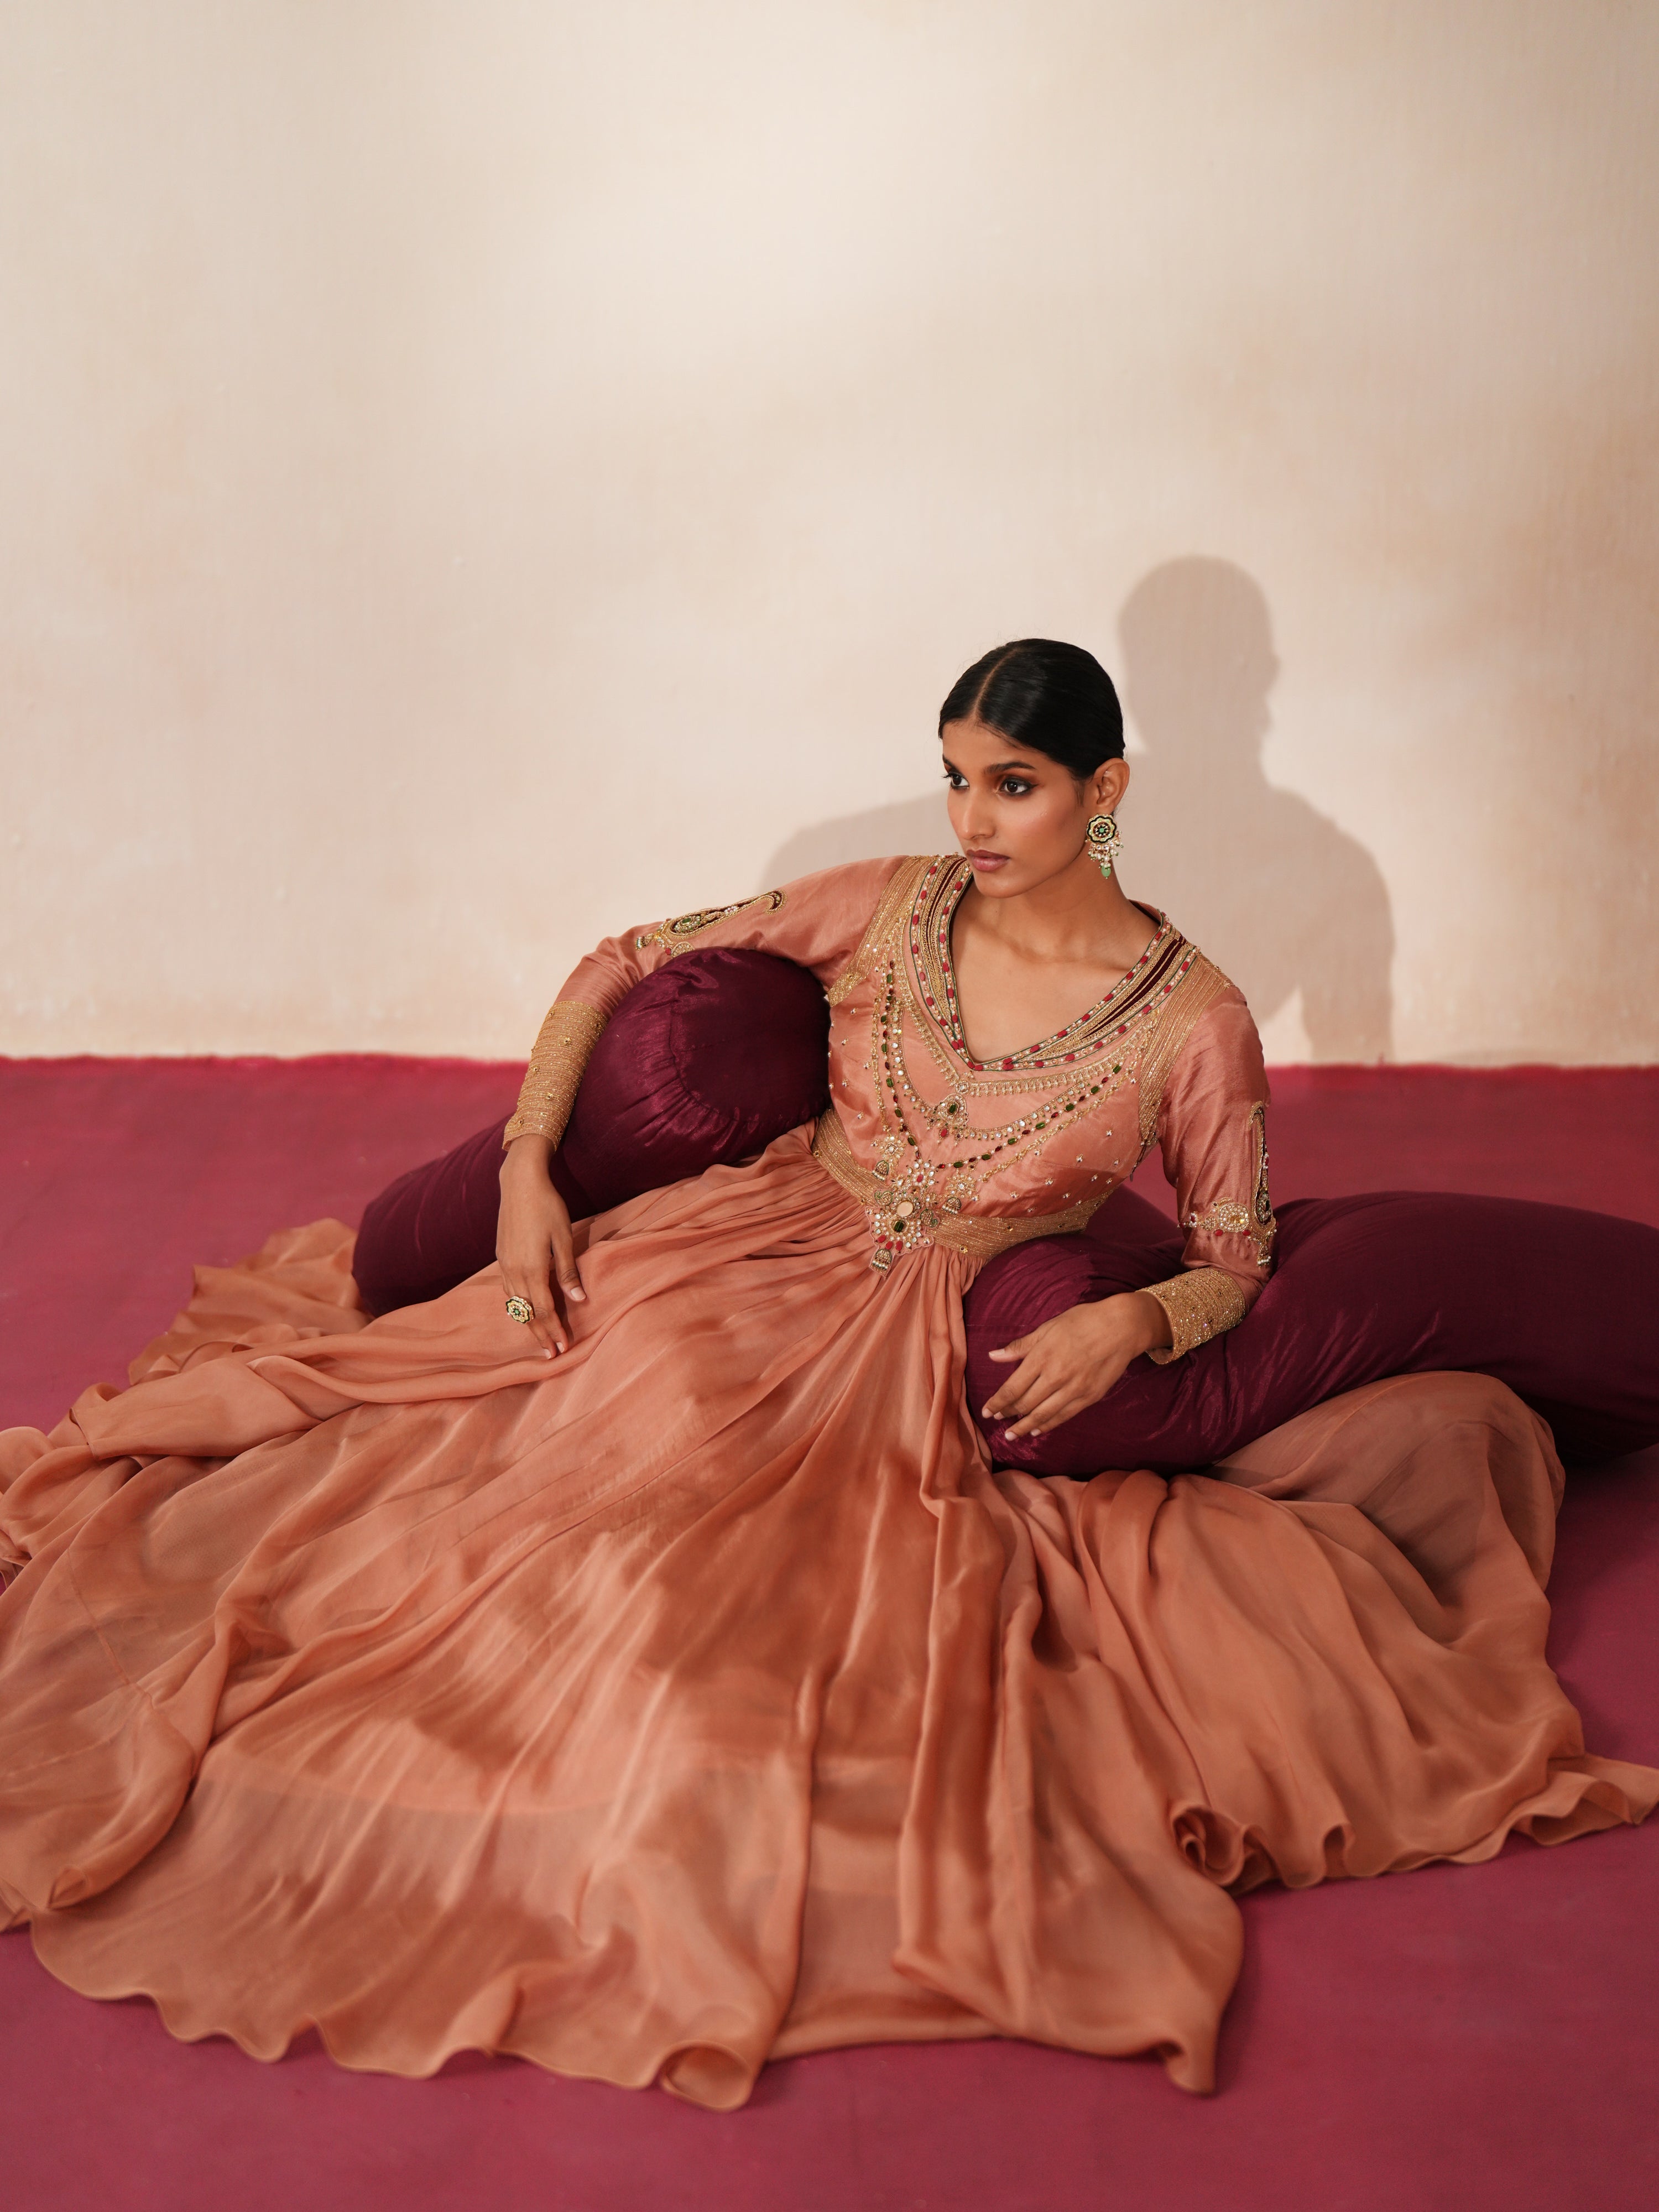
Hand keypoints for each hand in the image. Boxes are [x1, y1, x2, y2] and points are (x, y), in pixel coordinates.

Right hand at [497, 1135, 584, 1356]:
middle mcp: (514, 1271)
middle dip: (540, 1334)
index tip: (564, 1348)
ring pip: (515, 1303)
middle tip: (551, 1354)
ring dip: (527, 1323)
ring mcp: (504, 1264)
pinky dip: (516, 1305)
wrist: (520, 1182)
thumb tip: (579, 1299)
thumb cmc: (548, 1206)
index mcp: (532, 1268)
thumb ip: (568, 1271)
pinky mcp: (501, 1256)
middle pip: (527, 1312)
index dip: (555, 1330)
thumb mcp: (564, 1237)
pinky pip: (507, 1289)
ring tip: (539, 1337)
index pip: (545, 1309)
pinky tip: (523, 1309)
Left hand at [982, 1290, 1170, 1440]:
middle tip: (996, 1420)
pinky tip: (1036, 1430)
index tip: (986, 1411)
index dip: (997, 1403)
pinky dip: (1048, 1425)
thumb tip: (993, 1356)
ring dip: (1024, 1427)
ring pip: (1042, 1415)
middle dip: (1007, 1414)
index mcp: (1042, 1357)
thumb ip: (1020, 1346)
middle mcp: (1056, 1377)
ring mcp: (1074, 1389)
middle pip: (1025, 1404)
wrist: (1122, 1327)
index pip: (1012, 1388)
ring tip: (1012, 1436)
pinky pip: (1063, 1416)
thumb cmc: (1082, 1321)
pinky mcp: (1089, 1397)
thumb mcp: (1048, 1327)